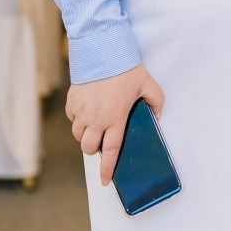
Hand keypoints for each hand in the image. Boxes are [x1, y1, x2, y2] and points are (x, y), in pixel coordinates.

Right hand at [65, 64, 164, 185]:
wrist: (102, 49)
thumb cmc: (126, 67)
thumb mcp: (148, 84)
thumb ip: (156, 101)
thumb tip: (157, 115)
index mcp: (115, 119)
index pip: (110, 151)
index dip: (107, 169)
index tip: (105, 181)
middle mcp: (96, 119)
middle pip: (88, 147)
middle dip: (93, 149)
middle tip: (101, 141)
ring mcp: (82, 110)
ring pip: (78, 134)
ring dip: (85, 134)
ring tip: (94, 125)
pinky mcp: (72, 100)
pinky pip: (72, 117)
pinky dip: (77, 119)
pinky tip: (87, 110)